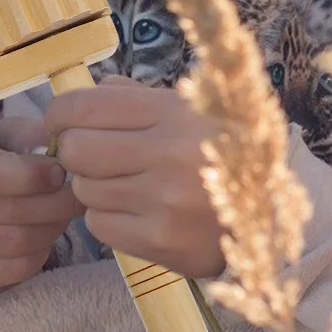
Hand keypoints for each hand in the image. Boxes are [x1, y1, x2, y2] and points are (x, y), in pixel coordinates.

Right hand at [0, 117, 80, 301]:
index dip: (28, 176)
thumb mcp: (7, 134)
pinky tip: (42, 237)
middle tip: (76, 198)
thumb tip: (56, 158)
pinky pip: (10, 271)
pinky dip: (38, 255)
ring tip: (61, 216)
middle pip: (6, 211)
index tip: (60, 173)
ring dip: (50, 230)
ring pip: (13, 244)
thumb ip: (30, 138)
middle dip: (54, 205)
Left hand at [42, 78, 225, 278]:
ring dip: (93, 187)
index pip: (86, 105)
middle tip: (92, 157)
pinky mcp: (161, 242)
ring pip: (84, 190)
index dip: (60, 113)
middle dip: (74, 152)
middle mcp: (168, 153)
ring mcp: (164, 201)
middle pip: (76, 150)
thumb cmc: (223, 153)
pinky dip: (107, 218)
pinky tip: (133, 212)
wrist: (271, 215)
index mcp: (174, 112)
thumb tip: (94, 89)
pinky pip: (99, 225)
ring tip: (124, 185)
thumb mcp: (191, 111)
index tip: (60, 121)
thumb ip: (139, 98)